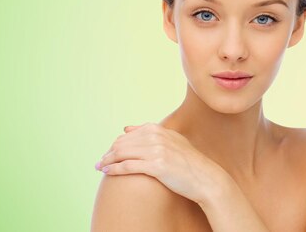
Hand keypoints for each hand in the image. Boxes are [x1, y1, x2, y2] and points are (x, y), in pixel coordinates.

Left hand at [95, 122, 225, 203]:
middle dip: (108, 153)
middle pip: (122, 143)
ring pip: (122, 153)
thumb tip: (126, 128)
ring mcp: (157, 151)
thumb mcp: (170, 141)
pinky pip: (128, 166)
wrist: (205, 178)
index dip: (115, 145)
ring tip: (100, 167)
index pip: (127, 135)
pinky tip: (107, 172)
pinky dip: (114, 169)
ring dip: (107, 160)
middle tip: (100, 162)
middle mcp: (157, 137)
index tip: (109, 154)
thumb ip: (149, 133)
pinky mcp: (157, 166)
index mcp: (158, 129)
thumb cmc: (187, 162)